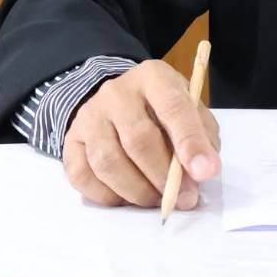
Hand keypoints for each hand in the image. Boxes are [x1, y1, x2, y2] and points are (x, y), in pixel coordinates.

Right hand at [61, 59, 221, 209]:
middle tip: (184, 198)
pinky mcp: (71, 141)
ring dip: (138, 191)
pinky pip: (83, 177)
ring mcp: (89, 117)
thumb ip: (201, 135)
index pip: (173, 107)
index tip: (205, 172)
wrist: (117, 100)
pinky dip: (108, 196)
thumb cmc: (161, 108)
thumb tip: (202, 170)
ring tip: (157, 200)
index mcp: (153, 77)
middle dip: (164, 177)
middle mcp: (116, 93)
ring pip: (108, 162)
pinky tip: (127, 198)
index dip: (190, 142)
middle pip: (138, 140)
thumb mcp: (189, 108)